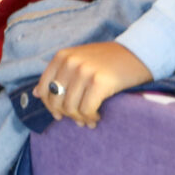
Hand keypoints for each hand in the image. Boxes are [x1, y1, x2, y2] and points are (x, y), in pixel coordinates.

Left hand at [36, 41, 152, 127]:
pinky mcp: (99, 82)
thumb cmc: (109, 60)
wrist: (138, 52)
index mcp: (62, 56)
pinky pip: (86, 110)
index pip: (44, 88)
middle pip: (57, 101)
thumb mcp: (79, 60)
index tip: (60, 114)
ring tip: (89, 121)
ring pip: (71, 108)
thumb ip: (58, 74)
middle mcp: (70, 62)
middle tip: (79, 120)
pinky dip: (91, 118)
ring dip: (80, 119)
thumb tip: (35, 93)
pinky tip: (97, 118)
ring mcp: (84, 72)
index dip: (50, 106)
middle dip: (66, 115)